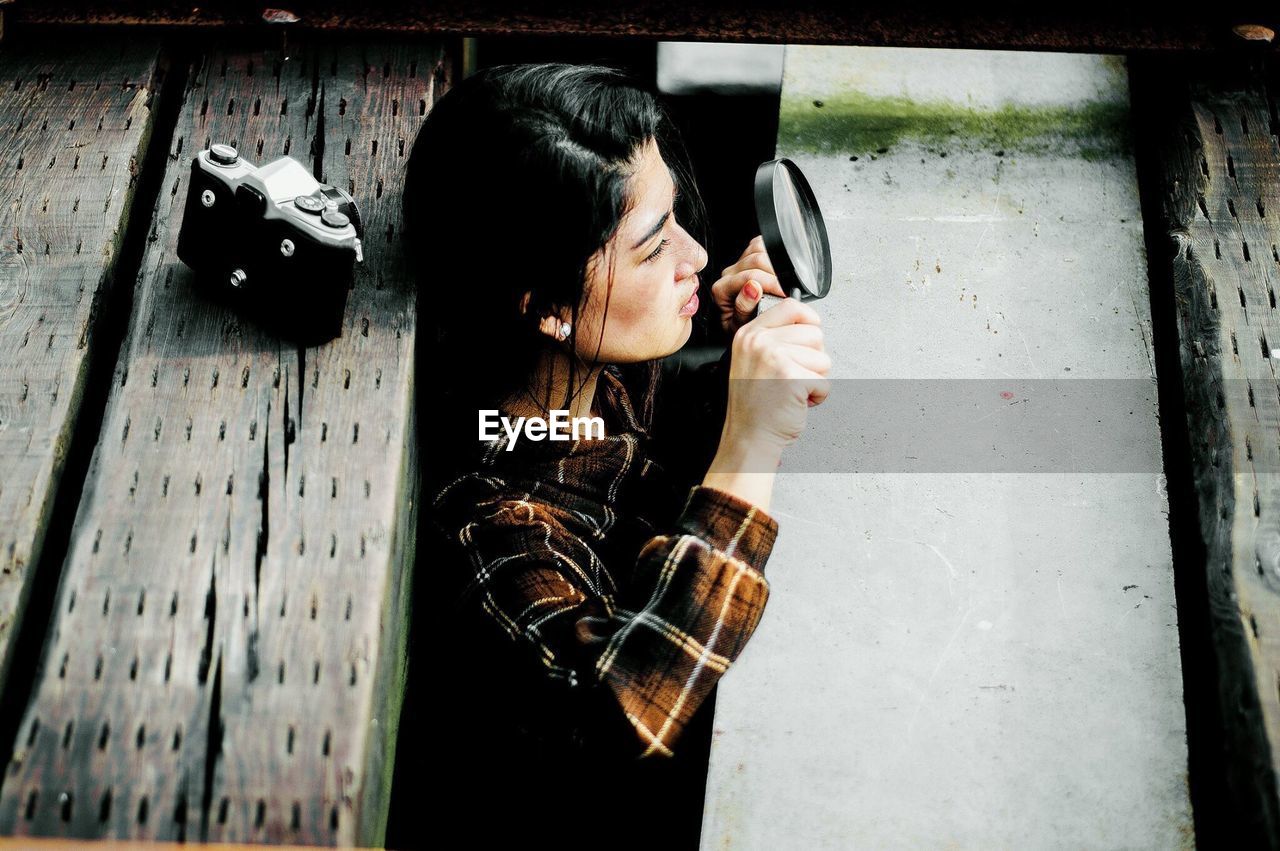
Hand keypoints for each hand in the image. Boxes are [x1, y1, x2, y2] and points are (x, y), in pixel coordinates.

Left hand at [711, 235, 788, 337]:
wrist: (745, 333)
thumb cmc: (743, 331)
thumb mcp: (742, 328)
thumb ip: (744, 308)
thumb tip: (752, 288)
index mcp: (722, 290)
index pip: (749, 276)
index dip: (770, 283)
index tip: (784, 293)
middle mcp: (728, 275)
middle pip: (755, 260)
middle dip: (776, 273)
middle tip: (788, 289)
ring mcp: (737, 266)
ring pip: (758, 248)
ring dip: (775, 261)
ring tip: (785, 279)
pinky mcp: (746, 259)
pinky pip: (759, 244)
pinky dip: (772, 250)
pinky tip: (779, 265)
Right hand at [721, 297, 829, 456]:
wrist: (749, 436)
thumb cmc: (754, 405)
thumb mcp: (752, 360)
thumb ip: (774, 339)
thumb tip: (808, 325)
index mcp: (750, 334)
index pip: (790, 306)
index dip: (808, 319)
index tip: (809, 333)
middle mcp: (760, 342)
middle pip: (814, 332)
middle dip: (813, 357)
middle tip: (793, 376)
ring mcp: (775, 357)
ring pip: (823, 357)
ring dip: (815, 378)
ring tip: (793, 390)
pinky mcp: (792, 377)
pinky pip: (825, 382)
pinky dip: (817, 396)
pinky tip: (797, 401)